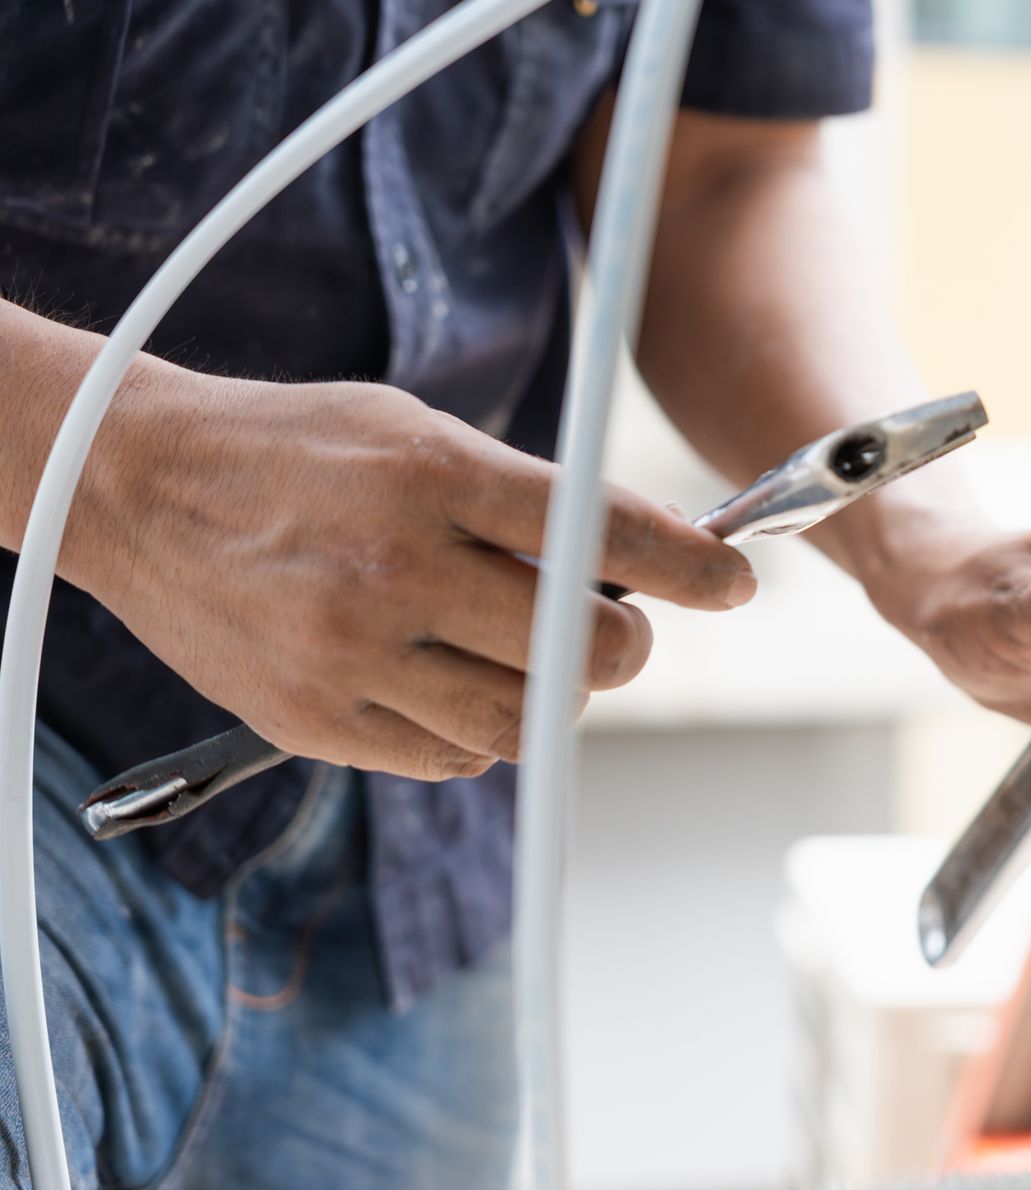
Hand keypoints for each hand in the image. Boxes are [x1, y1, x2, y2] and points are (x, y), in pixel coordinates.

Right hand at [78, 371, 754, 779]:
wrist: (136, 487)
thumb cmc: (301, 450)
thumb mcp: (416, 431)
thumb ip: (527, 494)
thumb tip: (650, 558)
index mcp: (431, 477)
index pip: (606, 531)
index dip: (695, 567)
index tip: (734, 584)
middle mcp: (394, 570)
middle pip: (585, 649)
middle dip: (626, 644)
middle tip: (618, 626)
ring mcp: (351, 655)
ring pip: (528, 721)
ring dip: (556, 695)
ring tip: (527, 653)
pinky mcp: (315, 721)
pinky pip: (453, 758)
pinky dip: (479, 731)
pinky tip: (453, 681)